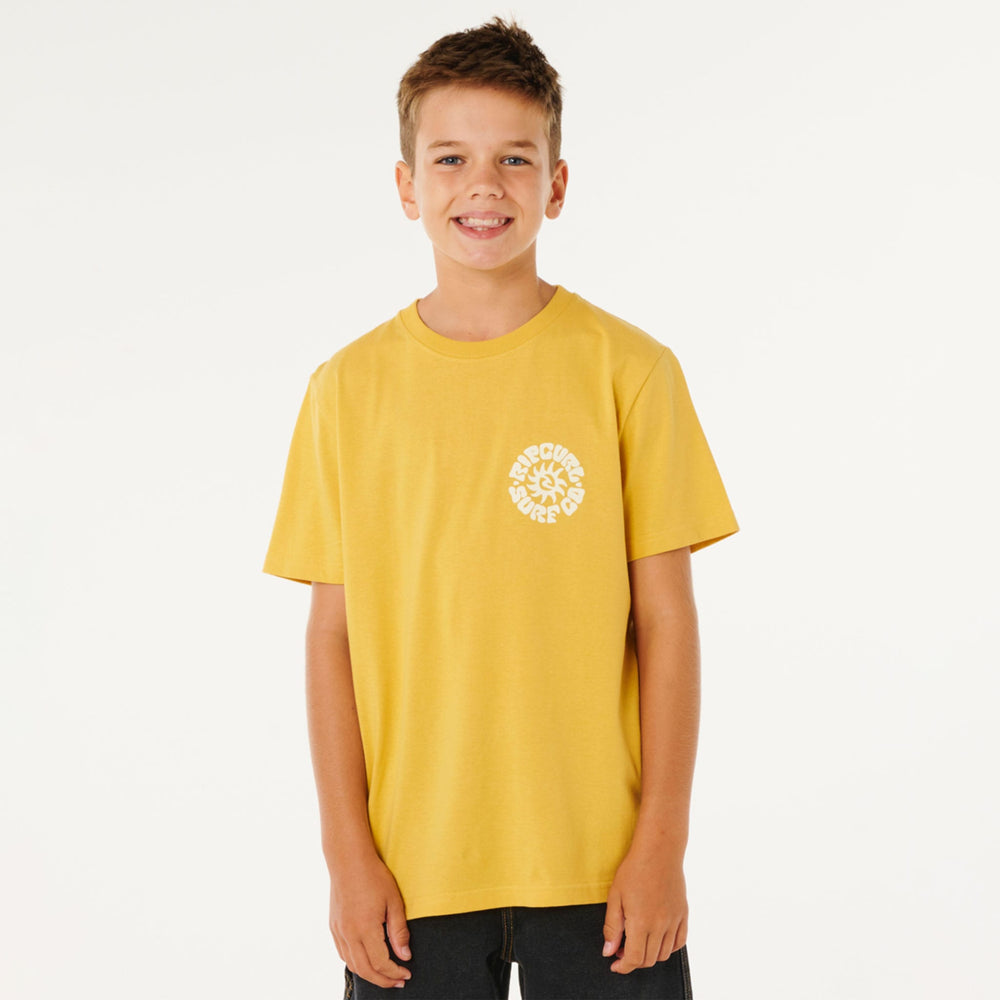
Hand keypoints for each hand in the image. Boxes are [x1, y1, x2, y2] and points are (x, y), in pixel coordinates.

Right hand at [329, 851, 411, 988]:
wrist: (348, 860)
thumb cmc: (374, 876)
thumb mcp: (393, 901)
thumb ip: (399, 931)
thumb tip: (405, 955)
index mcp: (365, 928)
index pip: (380, 962)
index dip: (394, 972)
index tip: (407, 973)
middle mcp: (348, 933)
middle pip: (365, 969)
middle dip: (383, 980)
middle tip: (398, 982)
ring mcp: (338, 931)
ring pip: (352, 964)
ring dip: (369, 974)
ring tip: (385, 975)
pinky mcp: (333, 926)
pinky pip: (343, 953)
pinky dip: (355, 963)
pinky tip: (366, 961)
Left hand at [602, 846, 687, 974]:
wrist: (658, 851)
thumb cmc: (634, 870)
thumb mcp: (615, 897)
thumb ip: (612, 927)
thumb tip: (609, 951)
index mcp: (641, 923)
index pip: (634, 959)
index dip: (623, 967)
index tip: (615, 964)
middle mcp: (660, 926)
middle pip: (648, 959)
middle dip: (633, 961)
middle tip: (621, 950)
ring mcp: (674, 921)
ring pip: (663, 954)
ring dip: (649, 956)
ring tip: (638, 943)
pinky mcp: (683, 914)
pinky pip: (679, 942)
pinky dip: (668, 948)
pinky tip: (657, 939)